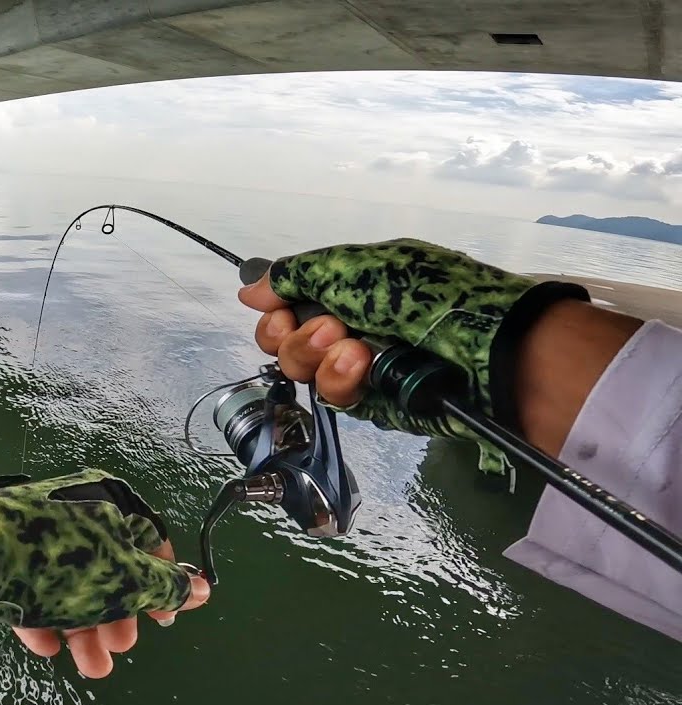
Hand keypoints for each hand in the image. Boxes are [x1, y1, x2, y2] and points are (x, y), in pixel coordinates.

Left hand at [0, 470, 209, 677]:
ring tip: (88, 666)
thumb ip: (166, 586)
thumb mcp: (126, 578)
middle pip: (112, 568)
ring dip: (86, 630)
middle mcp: (77, 509)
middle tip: (118, 647)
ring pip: (74, 583)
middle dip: (119, 617)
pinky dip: (47, 617)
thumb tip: (205, 588)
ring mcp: (39, 530)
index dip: (163, 584)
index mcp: (111, 500)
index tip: (162, 623)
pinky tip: (47, 645)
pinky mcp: (6, 553)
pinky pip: (36, 586)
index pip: (152, 541)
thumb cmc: (63, 560)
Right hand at [236, 239, 590, 470]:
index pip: (288, 302)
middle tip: (327, 326)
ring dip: (318, 354)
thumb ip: (300, 274)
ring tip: (353, 345)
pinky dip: (342, 379)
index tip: (277, 305)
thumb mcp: (362, 267)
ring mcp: (360, 368)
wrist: (487, 348)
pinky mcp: (373, 405)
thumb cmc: (429, 295)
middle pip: (284, 340)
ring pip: (303, 370)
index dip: (275, 307)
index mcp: (349, 288)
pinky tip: (364, 366)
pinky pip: (335, 397)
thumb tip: (248, 288)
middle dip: (293, 332)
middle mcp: (349, 326)